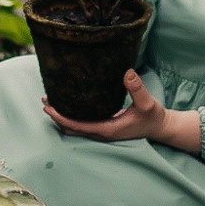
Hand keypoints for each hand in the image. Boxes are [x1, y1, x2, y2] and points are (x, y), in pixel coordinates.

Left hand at [44, 70, 201, 151]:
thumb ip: (137, 88)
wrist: (159, 126)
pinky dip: (71, 116)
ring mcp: (101, 131)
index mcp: (107, 129)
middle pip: (71, 129)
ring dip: (62, 117)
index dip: (60, 117)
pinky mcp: (104, 126)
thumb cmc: (153, 116)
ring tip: (51, 100)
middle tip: (45, 100)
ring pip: (75, 128)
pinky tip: (68, 103)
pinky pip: (82, 124)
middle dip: (56, 117)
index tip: (48, 107)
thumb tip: (127, 73)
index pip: (76, 126)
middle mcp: (101, 132)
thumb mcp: (147, 102)